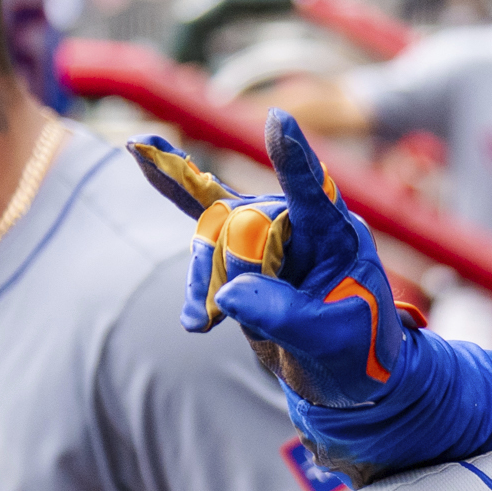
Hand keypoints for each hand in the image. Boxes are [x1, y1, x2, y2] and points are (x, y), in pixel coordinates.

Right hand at [130, 112, 420, 412]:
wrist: (342, 370)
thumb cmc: (354, 350)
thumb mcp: (327, 341)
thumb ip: (281, 315)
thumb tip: (227, 295)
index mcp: (338, 237)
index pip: (313, 195)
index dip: (294, 160)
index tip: (279, 120)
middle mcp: (301, 221)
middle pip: (242, 223)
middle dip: (230, 271)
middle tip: (242, 320)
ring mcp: (268, 227)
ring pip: (211, 232)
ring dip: (201, 279)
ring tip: (202, 322)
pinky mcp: (240, 242)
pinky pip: (200, 205)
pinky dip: (170, 181)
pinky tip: (138, 150)